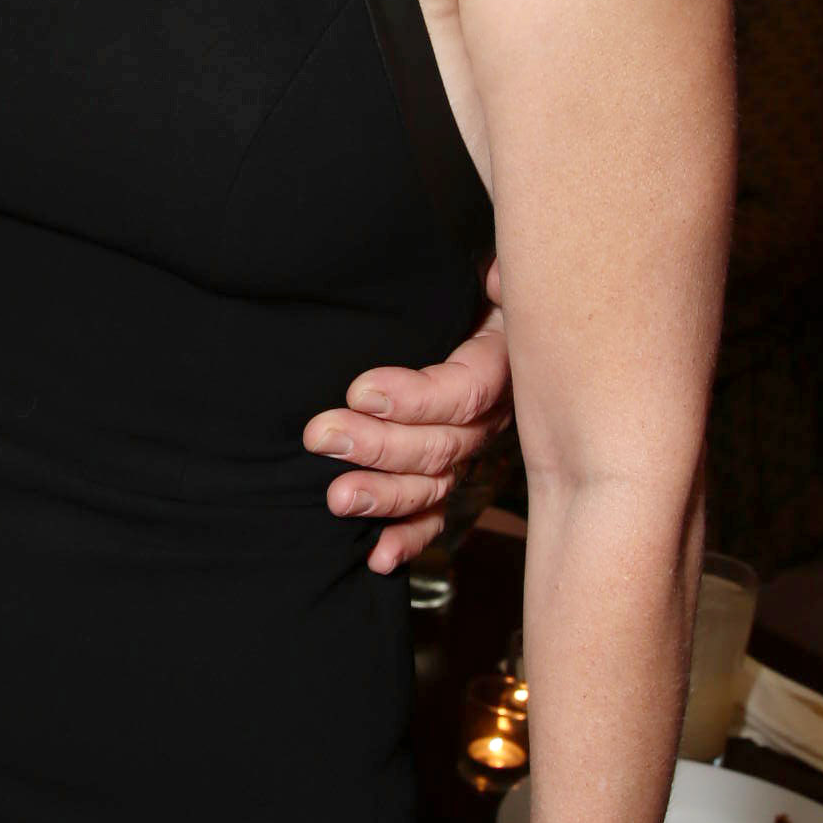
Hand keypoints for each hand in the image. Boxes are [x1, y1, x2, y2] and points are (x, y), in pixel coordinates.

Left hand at [306, 263, 510, 572]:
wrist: (467, 302)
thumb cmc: (468, 280)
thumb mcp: (492, 266)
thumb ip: (500, 275)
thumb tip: (497, 279)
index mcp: (501, 362)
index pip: (466, 392)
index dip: (416, 398)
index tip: (359, 390)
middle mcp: (488, 416)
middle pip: (442, 445)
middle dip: (379, 446)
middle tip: (322, 436)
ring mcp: (467, 451)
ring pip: (432, 484)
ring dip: (386, 496)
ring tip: (338, 498)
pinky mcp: (445, 472)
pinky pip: (433, 513)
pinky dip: (408, 536)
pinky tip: (379, 557)